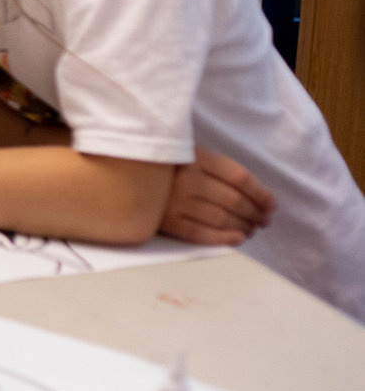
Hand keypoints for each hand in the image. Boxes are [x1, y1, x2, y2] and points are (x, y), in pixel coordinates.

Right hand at [160, 146, 276, 244]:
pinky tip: (237, 238)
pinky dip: (222, 238)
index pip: (239, 177)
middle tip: (264, 220)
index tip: (271, 205)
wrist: (120, 174)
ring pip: (220, 218)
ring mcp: (174, 201)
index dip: (261, 193)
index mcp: (195, 156)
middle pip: (233, 200)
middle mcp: (187, 179)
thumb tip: (253, 193)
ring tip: (252, 229)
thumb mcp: (185, 151)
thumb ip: (213, 166)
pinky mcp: (164, 220)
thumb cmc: (162, 164)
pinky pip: (199, 233)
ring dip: (243, 227)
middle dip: (255, 213)